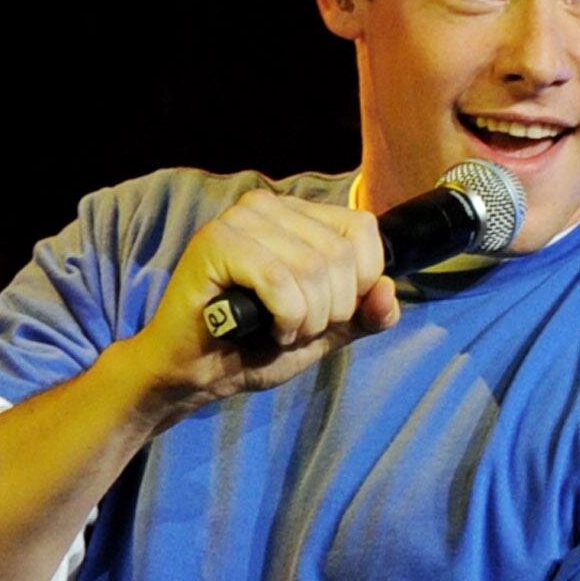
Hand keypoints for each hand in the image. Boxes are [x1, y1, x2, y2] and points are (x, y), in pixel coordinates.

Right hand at [126, 188, 398, 410]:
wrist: (191, 374)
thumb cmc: (250, 348)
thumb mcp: (323, 333)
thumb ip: (363, 314)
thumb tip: (388, 291)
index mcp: (295, 215)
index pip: (363, 229)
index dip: (359, 283)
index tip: (325, 314)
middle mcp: (267, 206)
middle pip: (340, 254)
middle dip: (329, 311)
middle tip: (295, 329)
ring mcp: (239, 220)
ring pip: (313, 270)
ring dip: (305, 320)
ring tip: (276, 331)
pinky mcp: (216, 243)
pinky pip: (281, 282)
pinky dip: (284, 319)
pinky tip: (262, 329)